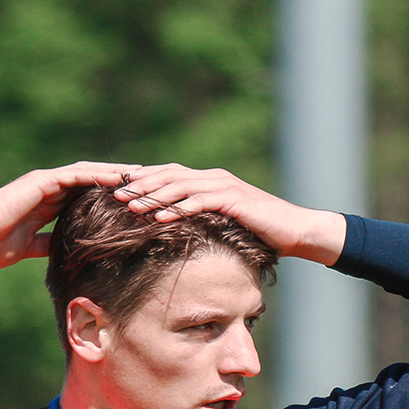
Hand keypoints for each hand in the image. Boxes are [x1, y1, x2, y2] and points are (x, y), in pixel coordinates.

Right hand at [0, 162, 138, 267]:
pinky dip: (98, 175)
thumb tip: (68, 254)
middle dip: (121, 184)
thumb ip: (49, 245)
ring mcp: (48, 183)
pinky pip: (76, 175)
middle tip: (149, 185)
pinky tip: (118, 178)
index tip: (135, 205)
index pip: (88, 199)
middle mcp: (52, 189)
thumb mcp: (32, 248)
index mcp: (51, 204)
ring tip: (142, 177)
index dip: (112, 200)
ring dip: (116, 175)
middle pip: (94, 182)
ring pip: (90, 174)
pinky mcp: (43, 181)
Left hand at [111, 164, 345, 264]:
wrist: (295, 231)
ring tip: (129, 205)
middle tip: (113, 193)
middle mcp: (213, 178)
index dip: (143, 181)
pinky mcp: (234, 200)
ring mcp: (224, 187)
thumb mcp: (222, 225)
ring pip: (180, 186)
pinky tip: (159, 218)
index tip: (116, 189)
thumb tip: (173, 231)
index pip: (169, 175)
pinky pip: (200, 202)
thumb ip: (200, 221)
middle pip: (169, 176)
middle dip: (140, 185)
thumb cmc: (258, 232)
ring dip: (153, 195)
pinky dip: (178, 209)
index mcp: (208, 181)